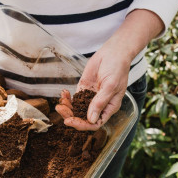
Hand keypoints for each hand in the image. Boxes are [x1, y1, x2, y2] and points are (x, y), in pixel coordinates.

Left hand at [55, 10, 163, 130]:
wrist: (113, 52)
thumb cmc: (117, 68)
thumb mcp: (110, 86)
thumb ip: (100, 102)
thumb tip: (91, 119)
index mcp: (109, 108)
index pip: (95, 123)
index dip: (82, 124)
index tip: (71, 121)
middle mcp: (99, 105)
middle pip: (83, 118)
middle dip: (71, 116)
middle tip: (60, 109)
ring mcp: (91, 97)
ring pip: (77, 109)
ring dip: (67, 108)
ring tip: (60, 102)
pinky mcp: (84, 89)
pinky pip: (74, 98)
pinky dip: (67, 98)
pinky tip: (63, 93)